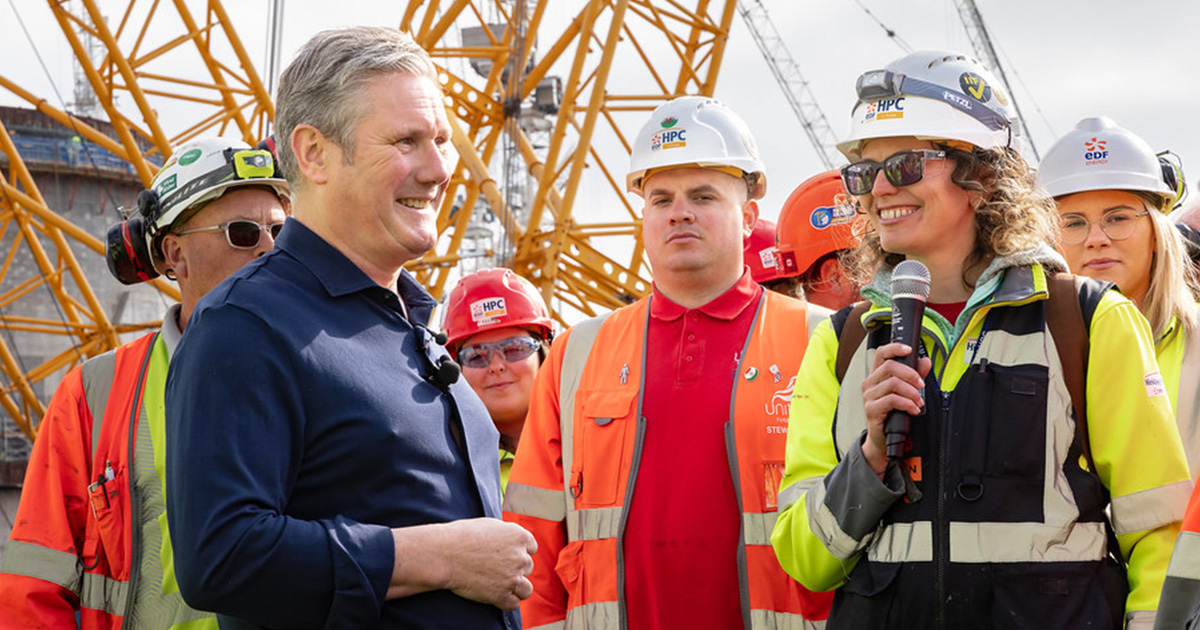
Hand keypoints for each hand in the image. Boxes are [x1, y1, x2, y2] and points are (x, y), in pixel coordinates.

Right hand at [390, 518, 536, 609]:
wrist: (444, 554)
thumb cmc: (462, 537)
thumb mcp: (490, 526)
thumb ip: (507, 535)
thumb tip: (513, 542)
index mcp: (519, 536)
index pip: (531, 548)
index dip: (518, 552)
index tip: (506, 555)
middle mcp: (520, 557)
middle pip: (527, 567)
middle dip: (514, 568)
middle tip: (495, 568)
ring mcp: (513, 577)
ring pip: (526, 589)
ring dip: (515, 588)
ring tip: (499, 584)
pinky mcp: (502, 595)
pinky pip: (513, 603)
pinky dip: (505, 601)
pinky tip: (493, 594)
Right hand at [860, 342, 931, 476]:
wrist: (883, 439)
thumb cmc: (892, 415)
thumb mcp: (905, 393)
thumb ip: (915, 376)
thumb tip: (925, 361)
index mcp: (876, 376)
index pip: (881, 354)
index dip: (894, 348)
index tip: (909, 349)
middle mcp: (870, 383)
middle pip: (890, 367)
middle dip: (911, 374)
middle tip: (921, 384)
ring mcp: (868, 396)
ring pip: (893, 383)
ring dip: (911, 392)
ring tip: (918, 401)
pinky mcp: (871, 409)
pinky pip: (891, 400)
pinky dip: (907, 403)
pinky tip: (913, 409)